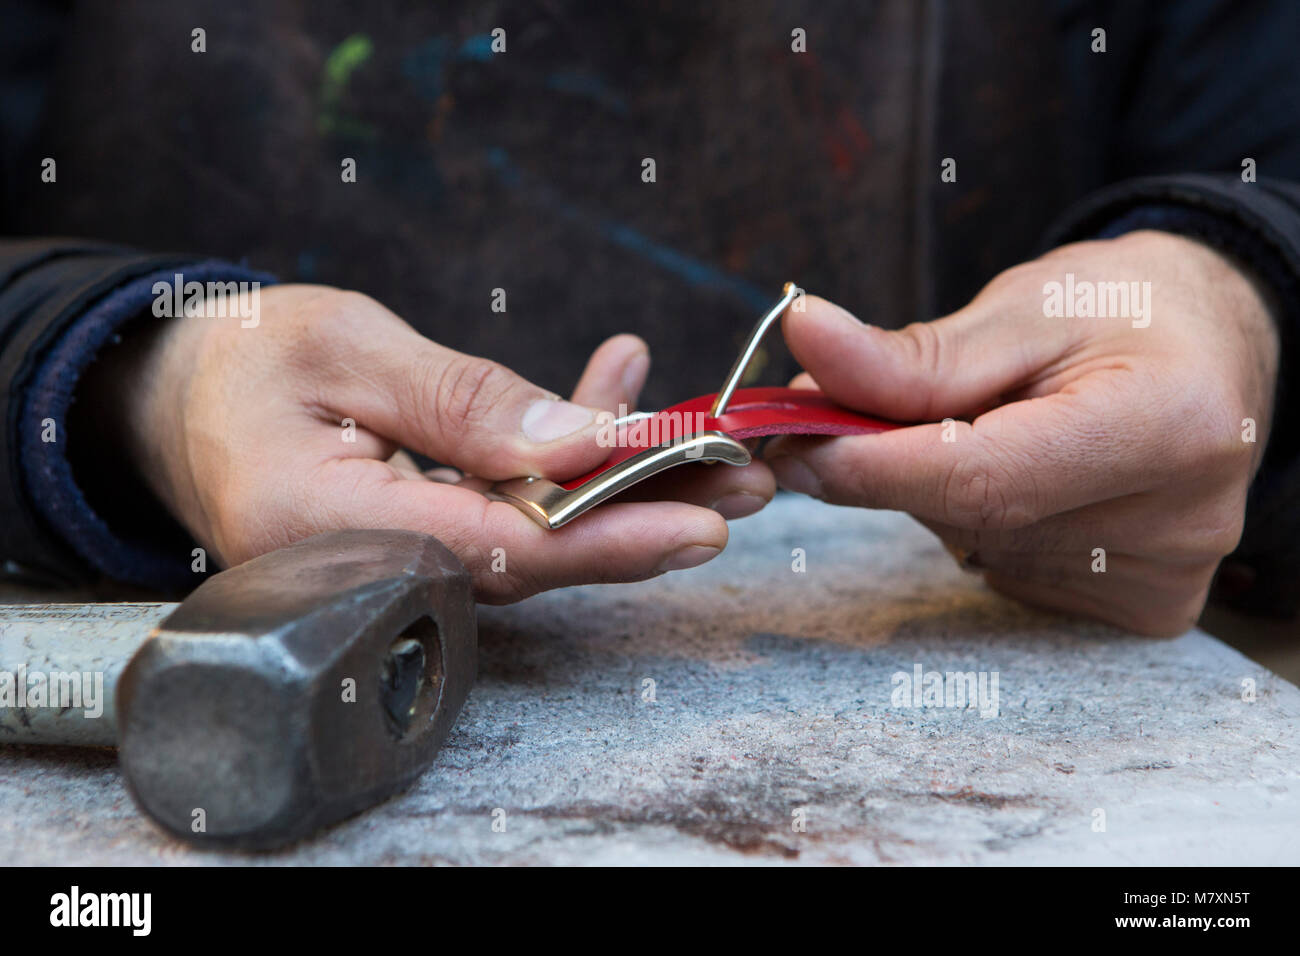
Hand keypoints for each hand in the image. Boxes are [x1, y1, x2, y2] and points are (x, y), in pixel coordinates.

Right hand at [97, 284, 771, 600]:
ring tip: (711, 443)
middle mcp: (370, 565)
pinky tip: (615, 390)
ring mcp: (396, 561)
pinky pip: (506, 506)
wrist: (181, 394)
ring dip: (621, 484)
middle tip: (749, 487)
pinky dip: (562, 453)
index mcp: (327, 525)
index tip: (699, 527)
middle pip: (533, 553)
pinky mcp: (420, 538)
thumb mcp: (346, 348)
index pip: (494, 549)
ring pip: (532, 531)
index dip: (603, 538)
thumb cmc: (244, 358)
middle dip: (642, 516)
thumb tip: (578, 446)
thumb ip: (461, 403)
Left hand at [766, 231, 1279, 635]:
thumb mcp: (1023, 307)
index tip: (791, 441)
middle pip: (973, 516)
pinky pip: (1009, 569)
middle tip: (865, 410)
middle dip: (892, 465)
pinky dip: (984, 524)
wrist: (1216, 351)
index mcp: (1167, 425)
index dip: (870, 465)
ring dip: (942, 492)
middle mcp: (1180, 520)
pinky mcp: (1145, 608)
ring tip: (991, 424)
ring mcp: (1165, 577)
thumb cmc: (1125, 310)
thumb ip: (912, 354)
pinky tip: (1027, 476)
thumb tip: (804, 340)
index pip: (981, 478)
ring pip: (979, 546)